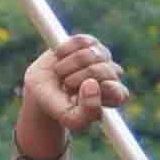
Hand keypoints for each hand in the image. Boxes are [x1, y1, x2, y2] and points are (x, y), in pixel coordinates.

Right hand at [20, 30, 130, 146]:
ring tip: (62, 74)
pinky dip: (64, 51)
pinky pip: (80, 41)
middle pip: (100, 71)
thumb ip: (87, 112)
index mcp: (114, 96)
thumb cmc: (59, 106)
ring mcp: (103, 56)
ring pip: (88, 55)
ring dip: (66, 67)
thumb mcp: (71, 118)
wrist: (41, 88)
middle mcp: (112, 74)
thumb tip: (93, 84)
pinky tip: (60, 58)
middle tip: (66, 86)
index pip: (117, 92)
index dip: (101, 91)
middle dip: (76, 80)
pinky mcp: (90, 41)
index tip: (81, 93)